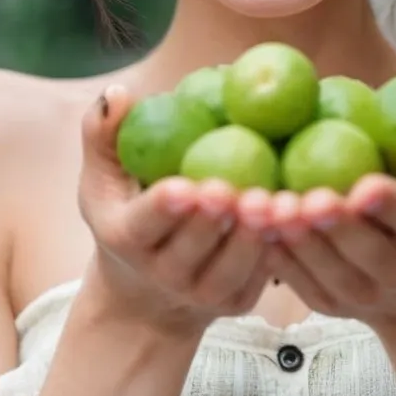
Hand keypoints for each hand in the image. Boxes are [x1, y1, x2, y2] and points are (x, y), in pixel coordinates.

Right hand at [77, 84, 271, 336]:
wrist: (148, 286)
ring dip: (252, 235)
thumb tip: (118, 93)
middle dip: (212, 219)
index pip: (144, 223)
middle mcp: (162, 273)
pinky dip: (276, 247)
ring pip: (230, 267)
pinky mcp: (237, 302)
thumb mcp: (104, 173)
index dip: (164, 207)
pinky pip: (259, 275)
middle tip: (234, 188)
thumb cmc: (128, 206)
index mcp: (126, 237)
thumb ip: (103, 131)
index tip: (184, 186)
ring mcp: (202, 293)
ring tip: (270, 201)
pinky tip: (292, 216)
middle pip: (191, 248)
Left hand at [254, 59, 395, 335]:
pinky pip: (296, 280)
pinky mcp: (329, 304)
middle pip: (364, 251)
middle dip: (332, 226)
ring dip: (293, 239)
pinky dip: (273, 252)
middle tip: (303, 195)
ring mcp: (363, 294)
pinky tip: (250, 219)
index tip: (365, 186)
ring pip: (324, 269)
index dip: (391, 205)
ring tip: (266, 203)